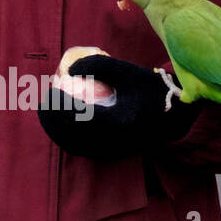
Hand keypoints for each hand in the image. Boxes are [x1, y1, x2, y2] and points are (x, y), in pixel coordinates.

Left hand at [38, 54, 199, 159]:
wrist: (176, 117)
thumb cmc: (150, 90)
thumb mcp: (127, 71)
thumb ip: (98, 65)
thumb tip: (69, 70)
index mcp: (119, 123)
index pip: (77, 118)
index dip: (58, 106)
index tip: (50, 90)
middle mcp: (114, 142)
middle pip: (70, 135)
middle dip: (51, 118)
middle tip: (44, 100)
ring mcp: (112, 152)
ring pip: (73, 145)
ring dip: (56, 129)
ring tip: (48, 109)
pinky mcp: (112, 155)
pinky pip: (81, 149)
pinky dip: (66, 137)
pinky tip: (59, 122)